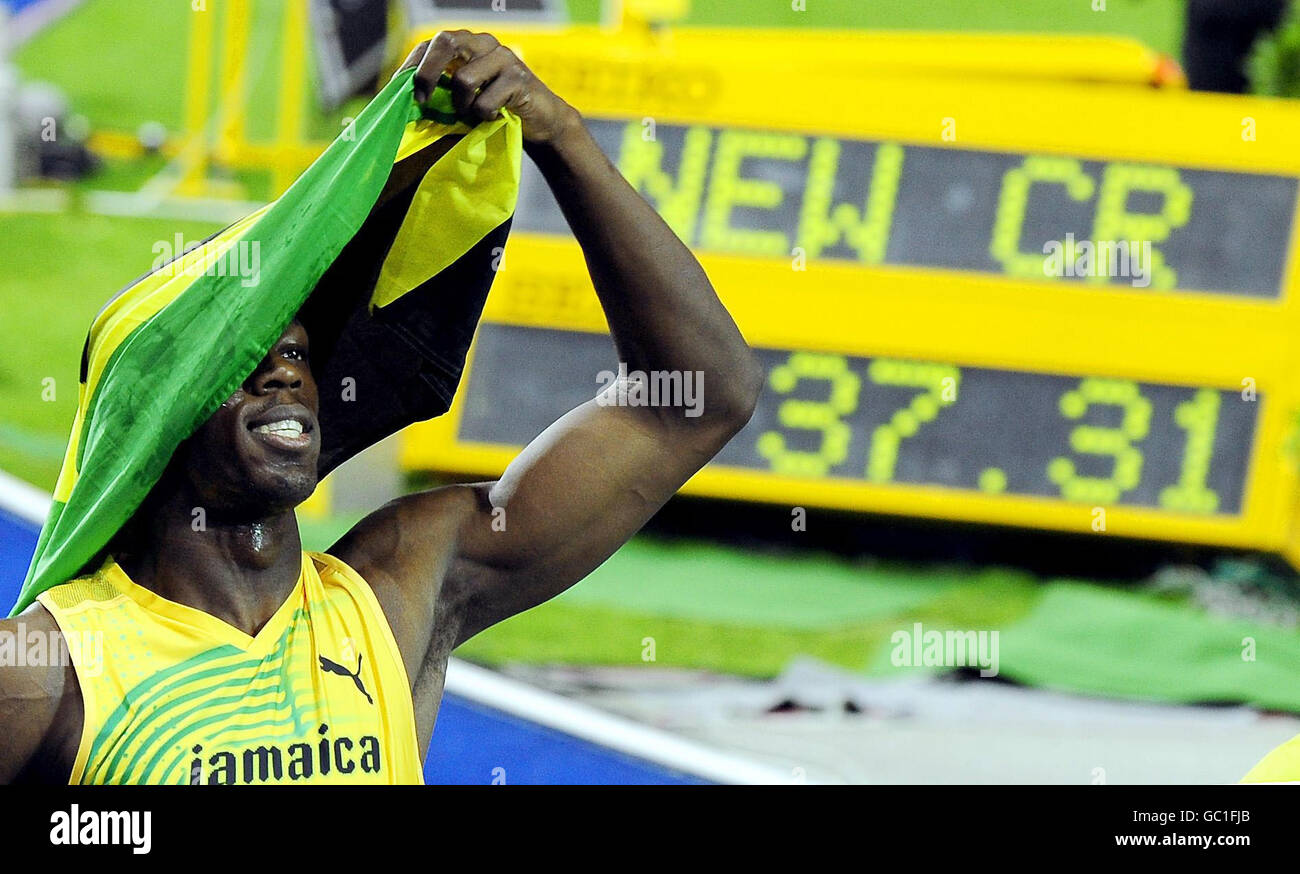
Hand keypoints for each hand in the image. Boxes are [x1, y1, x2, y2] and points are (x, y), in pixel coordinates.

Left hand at [395, 30, 580, 144]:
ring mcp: (503, 57)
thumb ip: (440, 91)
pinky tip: (494, 118)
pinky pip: (486, 101)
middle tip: (424, 102)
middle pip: (446, 42)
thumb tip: (402, 101)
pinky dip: (484, 116)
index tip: (405, 93)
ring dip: (462, 106)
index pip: (430, 44)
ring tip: (472, 115)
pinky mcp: (519, 78)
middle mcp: (483, 43)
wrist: (541, 121)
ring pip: (464, 79)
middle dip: (428, 74)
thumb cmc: (496, 110)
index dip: (412, 67)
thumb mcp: (464, 97)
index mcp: (466, 45)